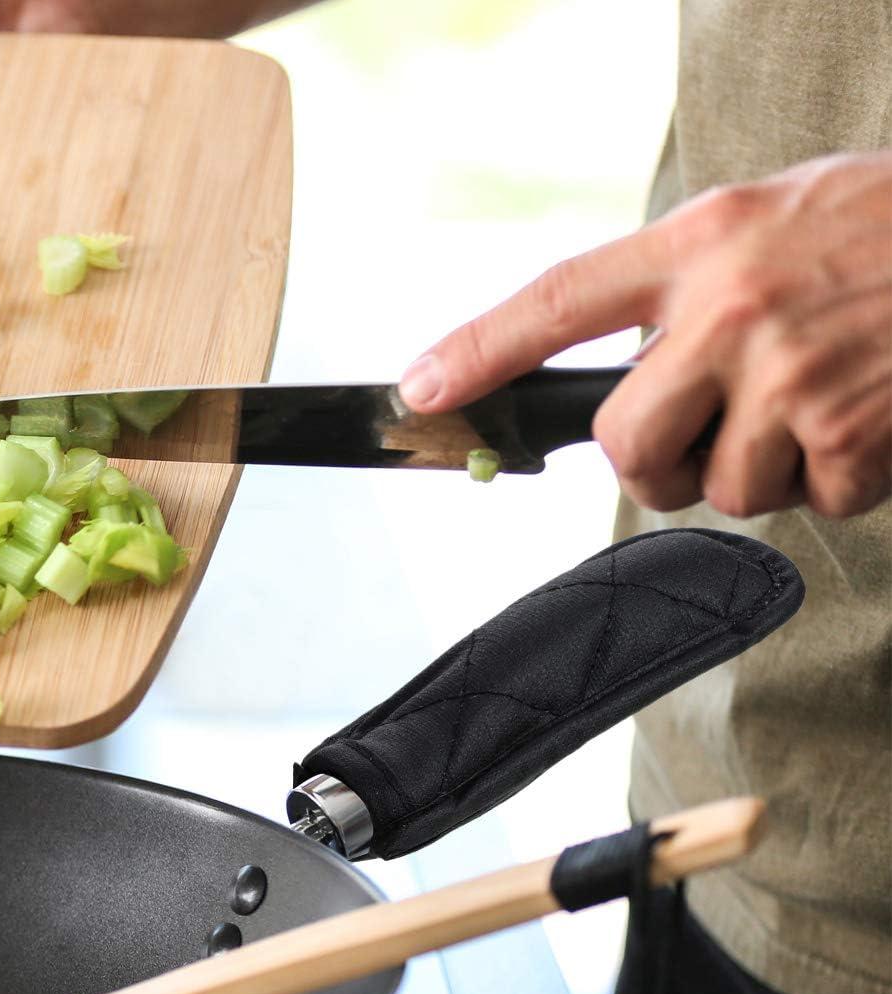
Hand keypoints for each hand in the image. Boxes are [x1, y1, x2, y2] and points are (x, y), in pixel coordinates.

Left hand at [399, 152, 891, 519]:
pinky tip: (875, 416)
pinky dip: (843, 478)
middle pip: (627, 446)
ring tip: (826, 398)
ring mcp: (791, 375)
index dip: (479, 350)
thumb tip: (622, 383)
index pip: (560, 301)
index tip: (417, 389)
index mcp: (704, 243)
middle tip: (708, 433)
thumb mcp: (771, 222)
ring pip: (721, 487)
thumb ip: (688, 289)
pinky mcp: (849, 434)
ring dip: (765, 468)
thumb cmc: (883, 229)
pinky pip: (812, 500)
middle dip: (658, 462)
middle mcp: (732, 309)